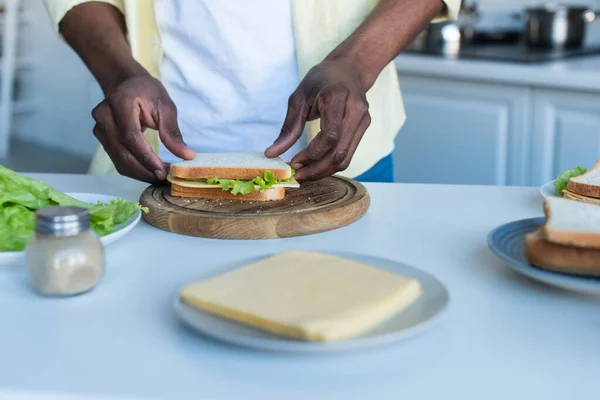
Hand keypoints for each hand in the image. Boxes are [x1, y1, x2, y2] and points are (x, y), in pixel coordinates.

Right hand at [91, 73, 194, 182]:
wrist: (127, 84)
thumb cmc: (147, 92)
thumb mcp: (165, 106)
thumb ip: (172, 132)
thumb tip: (186, 155)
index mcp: (120, 102)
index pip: (130, 136)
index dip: (146, 157)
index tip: (163, 171)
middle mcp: (104, 115)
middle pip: (122, 152)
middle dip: (145, 169)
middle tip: (165, 179)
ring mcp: (99, 128)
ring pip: (119, 160)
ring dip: (140, 173)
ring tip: (161, 178)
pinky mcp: (102, 139)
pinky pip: (117, 160)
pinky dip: (135, 170)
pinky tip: (150, 173)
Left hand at [265, 60, 370, 181]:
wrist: (349, 69)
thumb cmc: (321, 80)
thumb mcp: (299, 97)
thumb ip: (288, 128)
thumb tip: (272, 154)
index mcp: (337, 97)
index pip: (329, 135)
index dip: (311, 155)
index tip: (294, 163)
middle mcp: (355, 110)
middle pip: (339, 152)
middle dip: (316, 169)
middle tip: (298, 175)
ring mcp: (363, 120)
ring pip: (345, 158)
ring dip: (324, 171)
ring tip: (305, 174)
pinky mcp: (364, 128)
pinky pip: (348, 154)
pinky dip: (331, 165)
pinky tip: (316, 166)